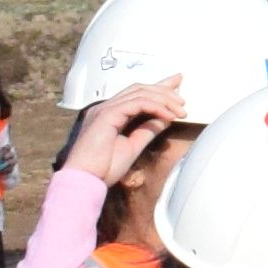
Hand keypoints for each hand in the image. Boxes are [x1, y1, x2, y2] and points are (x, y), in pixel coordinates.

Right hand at [58, 73, 192, 181]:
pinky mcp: (106, 115)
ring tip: (180, 110)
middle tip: (183, 101)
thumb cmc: (102, 169)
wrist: (84, 180)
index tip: (177, 87)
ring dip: (164, 100)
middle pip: (139, 89)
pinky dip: (156, 107)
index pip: (136, 94)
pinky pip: (137, 103)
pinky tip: (168, 116)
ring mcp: (104, 109)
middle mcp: (105, 108)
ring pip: (140, 93)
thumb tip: (164, 118)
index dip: (158, 89)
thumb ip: (147, 130)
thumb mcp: (133, 146)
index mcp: (109, 114)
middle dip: (164, 91)